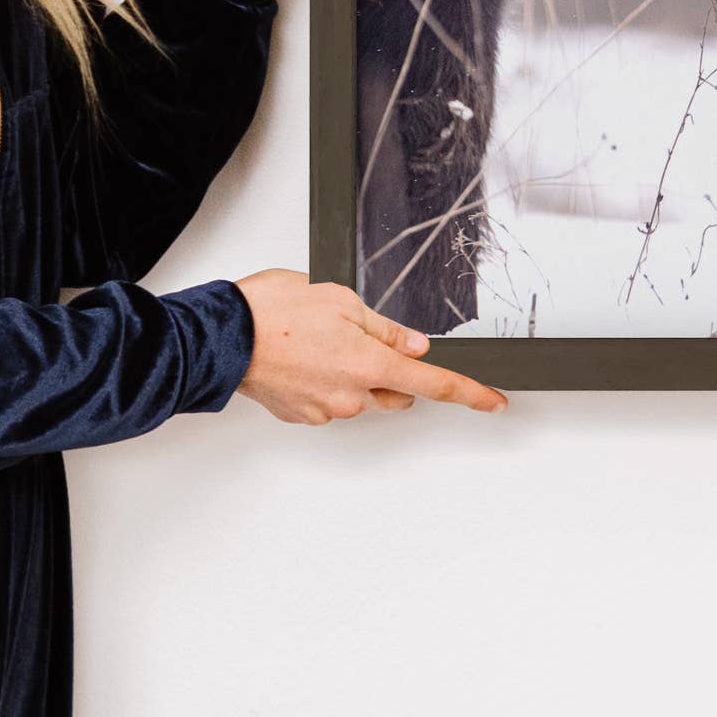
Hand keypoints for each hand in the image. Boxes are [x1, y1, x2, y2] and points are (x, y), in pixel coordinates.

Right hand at [231, 270, 507, 423]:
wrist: (222, 336)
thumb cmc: (274, 310)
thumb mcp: (342, 301)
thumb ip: (385, 328)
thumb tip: (414, 345)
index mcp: (369, 364)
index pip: (433, 383)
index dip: (469, 393)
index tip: (494, 403)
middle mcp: (351, 396)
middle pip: (395, 391)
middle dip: (391, 369)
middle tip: (360, 335)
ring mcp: (325, 410)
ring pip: (360, 396)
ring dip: (354, 373)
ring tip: (320, 339)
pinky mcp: (301, 415)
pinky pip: (330, 400)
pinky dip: (326, 381)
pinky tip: (304, 356)